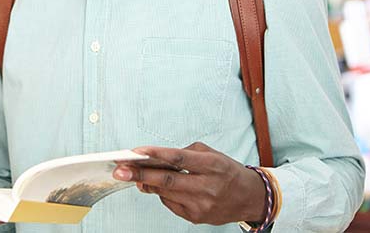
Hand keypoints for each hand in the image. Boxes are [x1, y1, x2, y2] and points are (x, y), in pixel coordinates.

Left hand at [112, 142, 266, 225]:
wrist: (249, 198)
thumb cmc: (227, 171)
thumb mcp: (211, 154)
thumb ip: (184, 154)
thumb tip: (155, 160)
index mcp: (212, 166)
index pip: (179, 159)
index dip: (156, 155)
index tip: (136, 152)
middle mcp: (207, 187)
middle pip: (168, 180)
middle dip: (140, 174)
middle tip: (120, 170)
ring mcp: (201, 205)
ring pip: (166, 193)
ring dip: (146, 183)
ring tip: (131, 174)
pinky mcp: (196, 217)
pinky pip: (171, 204)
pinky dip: (161, 193)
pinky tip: (156, 186)